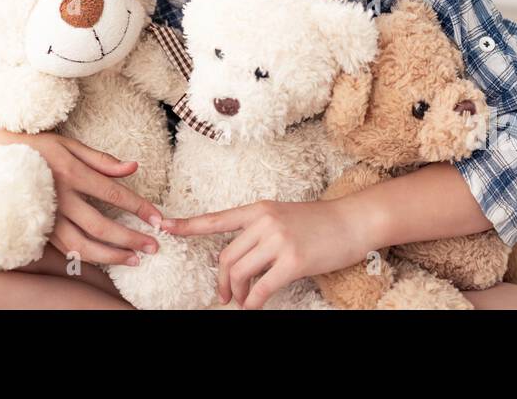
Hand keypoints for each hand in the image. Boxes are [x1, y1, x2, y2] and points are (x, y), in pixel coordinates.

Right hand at [0, 120, 163, 267]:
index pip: (113, 194)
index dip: (138, 207)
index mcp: (70, 172)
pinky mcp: (38, 228)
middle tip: (154, 247)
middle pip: (101, 225)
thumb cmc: (34, 145)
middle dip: (130, 238)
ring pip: (82, 245)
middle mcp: (59, 198)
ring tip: (134, 259)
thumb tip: (133, 167)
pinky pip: (65, 249)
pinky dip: (87, 257)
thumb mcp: (68, 143)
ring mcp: (46, 216)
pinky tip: (104, 259)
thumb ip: (101, 159)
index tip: (158, 218)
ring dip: (111, 255)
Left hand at [162, 199, 371, 308]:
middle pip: (226, 256)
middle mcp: (264, 221)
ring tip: (241, 301)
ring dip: (236, 293)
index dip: (188, 225)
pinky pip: (261, 288)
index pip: (216, 219)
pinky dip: (253, 302)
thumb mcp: (283, 216)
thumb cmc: (319, 222)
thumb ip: (258, 231)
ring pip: (239, 272)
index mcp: (258, 208)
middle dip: (222, 280)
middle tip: (225, 296)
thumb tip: (234, 259)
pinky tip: (254, 307)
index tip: (164, 225)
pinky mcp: (293, 260)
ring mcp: (278, 239)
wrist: (352, 221)